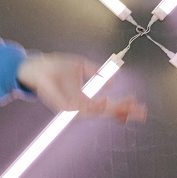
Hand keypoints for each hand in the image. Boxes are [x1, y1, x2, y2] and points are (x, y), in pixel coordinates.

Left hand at [16, 53, 146, 123]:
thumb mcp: (80, 65)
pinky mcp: (62, 106)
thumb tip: (112, 81)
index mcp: (85, 97)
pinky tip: (104, 103)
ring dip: (112, 110)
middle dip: (124, 111)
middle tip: (141, 112)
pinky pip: (80, 109)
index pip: (108, 105)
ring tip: (126, 107)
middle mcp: (80, 104)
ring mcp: (72, 106)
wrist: (35, 66)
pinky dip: (93, 107)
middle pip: (106, 111)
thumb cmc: (55, 66)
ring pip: (96, 111)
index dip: (124, 106)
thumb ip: (95, 71)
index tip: (139, 105)